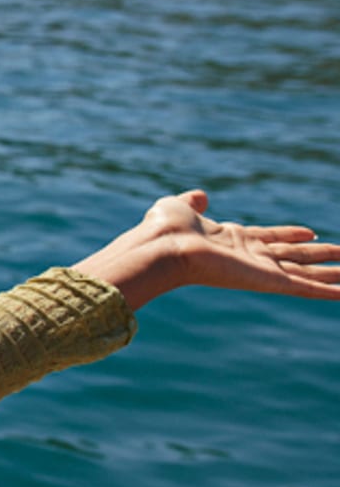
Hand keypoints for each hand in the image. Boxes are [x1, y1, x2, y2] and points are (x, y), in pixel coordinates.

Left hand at [74, 189, 339, 310]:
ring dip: (332, 274)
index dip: (290, 235)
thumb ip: (193, 202)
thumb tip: (200, 195)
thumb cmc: (165, 228)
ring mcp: (260, 270)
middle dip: (320, 255)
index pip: (270, 237)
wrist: (162, 246)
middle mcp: (249, 257)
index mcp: (232, 239)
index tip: (311, 233)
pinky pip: (304, 287)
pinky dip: (328, 291)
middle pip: (294, 256)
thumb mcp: (180, 207)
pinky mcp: (266, 281)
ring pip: (306, 273)